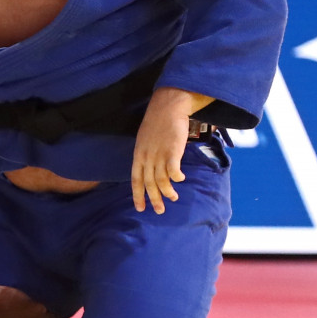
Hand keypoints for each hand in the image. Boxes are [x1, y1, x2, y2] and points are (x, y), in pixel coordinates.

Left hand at [131, 87, 213, 213]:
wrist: (167, 107)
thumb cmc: (158, 123)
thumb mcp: (145, 141)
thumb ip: (146, 155)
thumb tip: (150, 168)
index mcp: (138, 155)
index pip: (135, 180)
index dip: (138, 195)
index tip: (140, 208)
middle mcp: (147, 157)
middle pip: (148, 183)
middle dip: (153, 199)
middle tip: (159, 210)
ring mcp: (159, 154)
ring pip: (161, 179)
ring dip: (167, 191)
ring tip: (173, 197)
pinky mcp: (172, 150)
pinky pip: (173, 169)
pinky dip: (176, 177)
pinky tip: (180, 179)